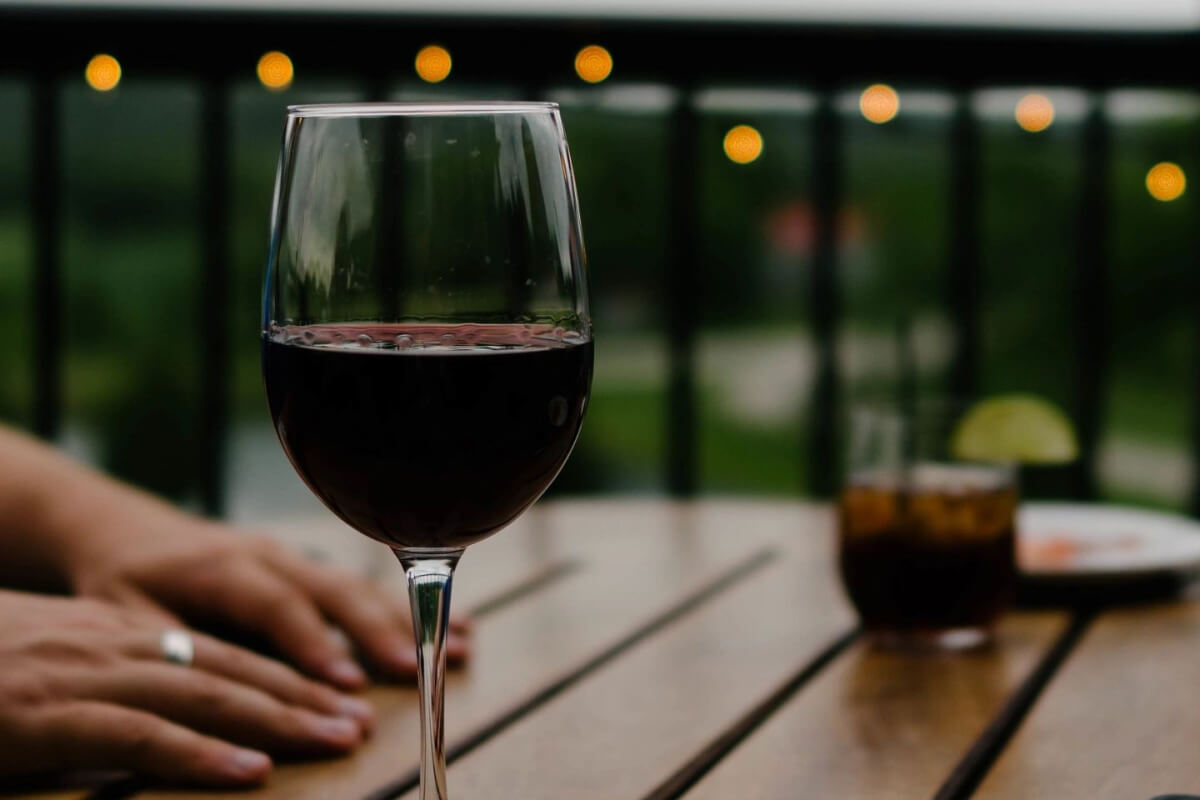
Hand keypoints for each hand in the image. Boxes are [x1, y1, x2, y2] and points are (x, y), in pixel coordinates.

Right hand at [0, 590, 375, 786]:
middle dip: (300, 696)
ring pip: (202, 697)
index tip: (335, 697)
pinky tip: (248, 773)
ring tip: (333, 741)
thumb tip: (170, 714)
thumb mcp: (52, 666)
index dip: (283, 674)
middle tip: (358, 723)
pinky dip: (198, 756)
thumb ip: (112, 685)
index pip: (221, 652)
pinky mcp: (46, 715)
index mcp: (117, 634)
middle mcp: (112, 645)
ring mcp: (82, 677)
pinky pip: (138, 737)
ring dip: (276, 720)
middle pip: (228, 670)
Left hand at [64, 508, 469, 689]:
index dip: (313, 642)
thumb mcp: (124, 615)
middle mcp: (268, 554)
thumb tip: (216, 683)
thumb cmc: (122, 581)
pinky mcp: (308, 565)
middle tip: (416, 670)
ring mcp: (294, 555)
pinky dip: (409, 608)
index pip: (274, 605)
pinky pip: (362, 586)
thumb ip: (173, 645)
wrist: (126, 530)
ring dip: (408, 618)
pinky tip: (459, 625)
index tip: (347, 684)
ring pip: (360, 585)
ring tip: (460, 646)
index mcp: (221, 565)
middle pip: (333, 589)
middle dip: (378, 631)